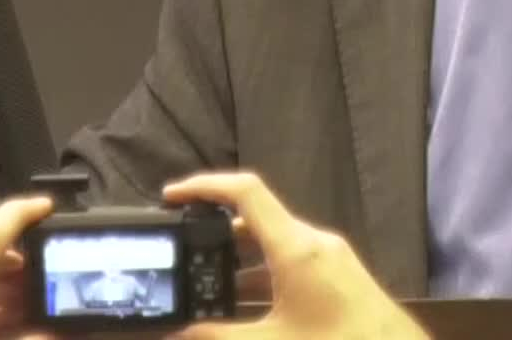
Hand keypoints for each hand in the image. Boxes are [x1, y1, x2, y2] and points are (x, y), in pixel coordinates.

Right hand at [163, 172, 427, 339]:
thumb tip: (180, 332)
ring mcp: (329, 256)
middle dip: (215, 234)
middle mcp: (315, 242)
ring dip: (238, 262)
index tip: (174, 196)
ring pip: (272, 244)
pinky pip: (290, 261)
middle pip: (254, 219)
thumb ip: (219, 336)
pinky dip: (262, 276)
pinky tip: (244, 307)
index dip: (205, 186)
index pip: (246, 192)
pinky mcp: (337, 273)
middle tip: (183, 252)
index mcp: (297, 247)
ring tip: (205, 287)